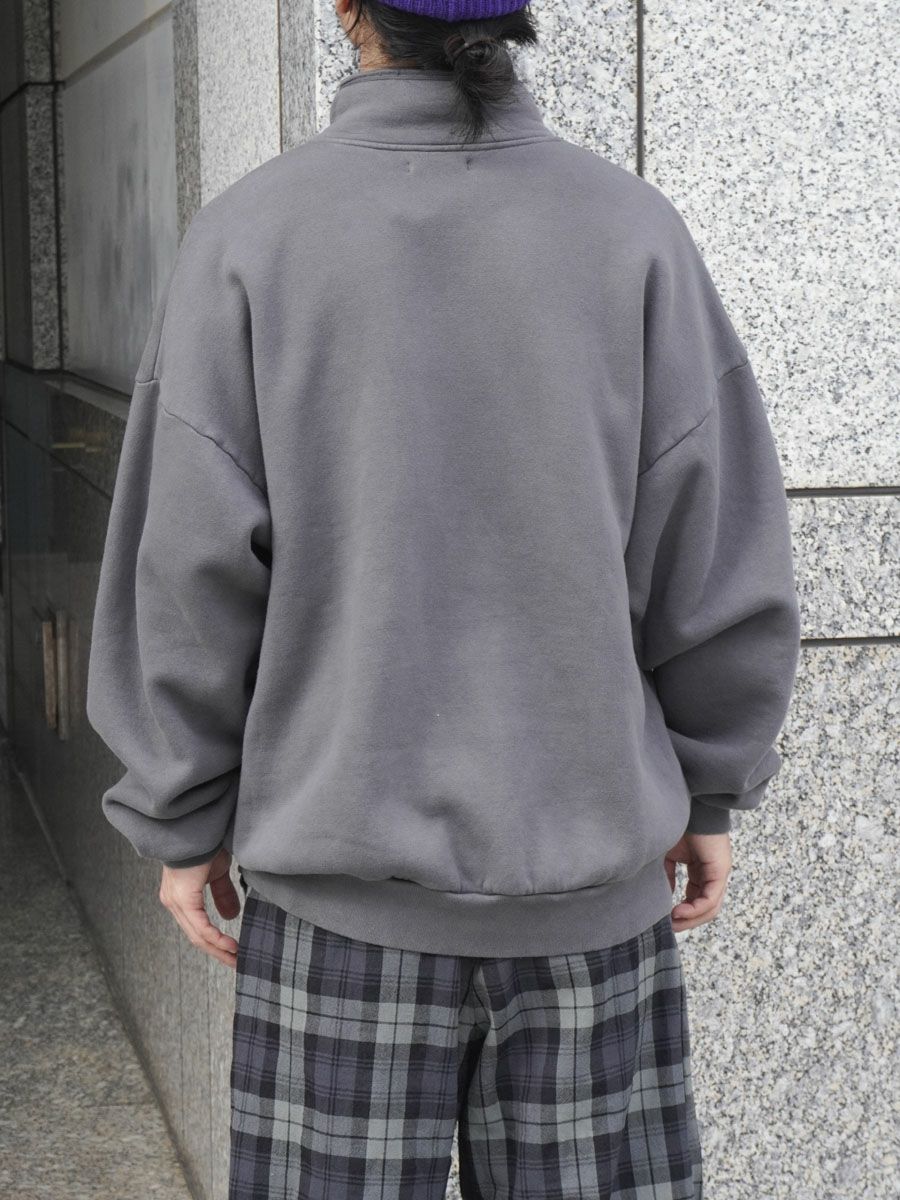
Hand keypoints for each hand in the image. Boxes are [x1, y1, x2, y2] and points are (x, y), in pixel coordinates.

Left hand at [159, 848, 241, 966]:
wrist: (198, 826)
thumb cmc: (205, 843)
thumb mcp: (217, 873)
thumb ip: (222, 894)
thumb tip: (230, 916)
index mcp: (180, 896)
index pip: (196, 927)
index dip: (214, 942)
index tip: (232, 952)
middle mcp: (173, 902)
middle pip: (195, 937)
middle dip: (218, 952)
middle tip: (236, 963)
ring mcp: (175, 901)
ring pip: (197, 935)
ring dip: (218, 949)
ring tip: (236, 958)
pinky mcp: (183, 898)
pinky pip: (200, 926)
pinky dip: (216, 938)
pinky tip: (229, 945)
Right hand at [665, 831, 731, 931]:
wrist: (687, 804)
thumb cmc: (677, 825)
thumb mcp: (668, 856)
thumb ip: (667, 876)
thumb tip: (664, 896)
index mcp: (702, 871)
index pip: (697, 900)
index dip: (683, 913)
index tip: (666, 919)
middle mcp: (714, 874)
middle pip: (707, 908)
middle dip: (688, 921)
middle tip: (671, 927)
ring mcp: (719, 872)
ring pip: (711, 907)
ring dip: (692, 918)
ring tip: (675, 921)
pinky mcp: (720, 869)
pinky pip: (711, 897)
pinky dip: (696, 908)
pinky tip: (680, 911)